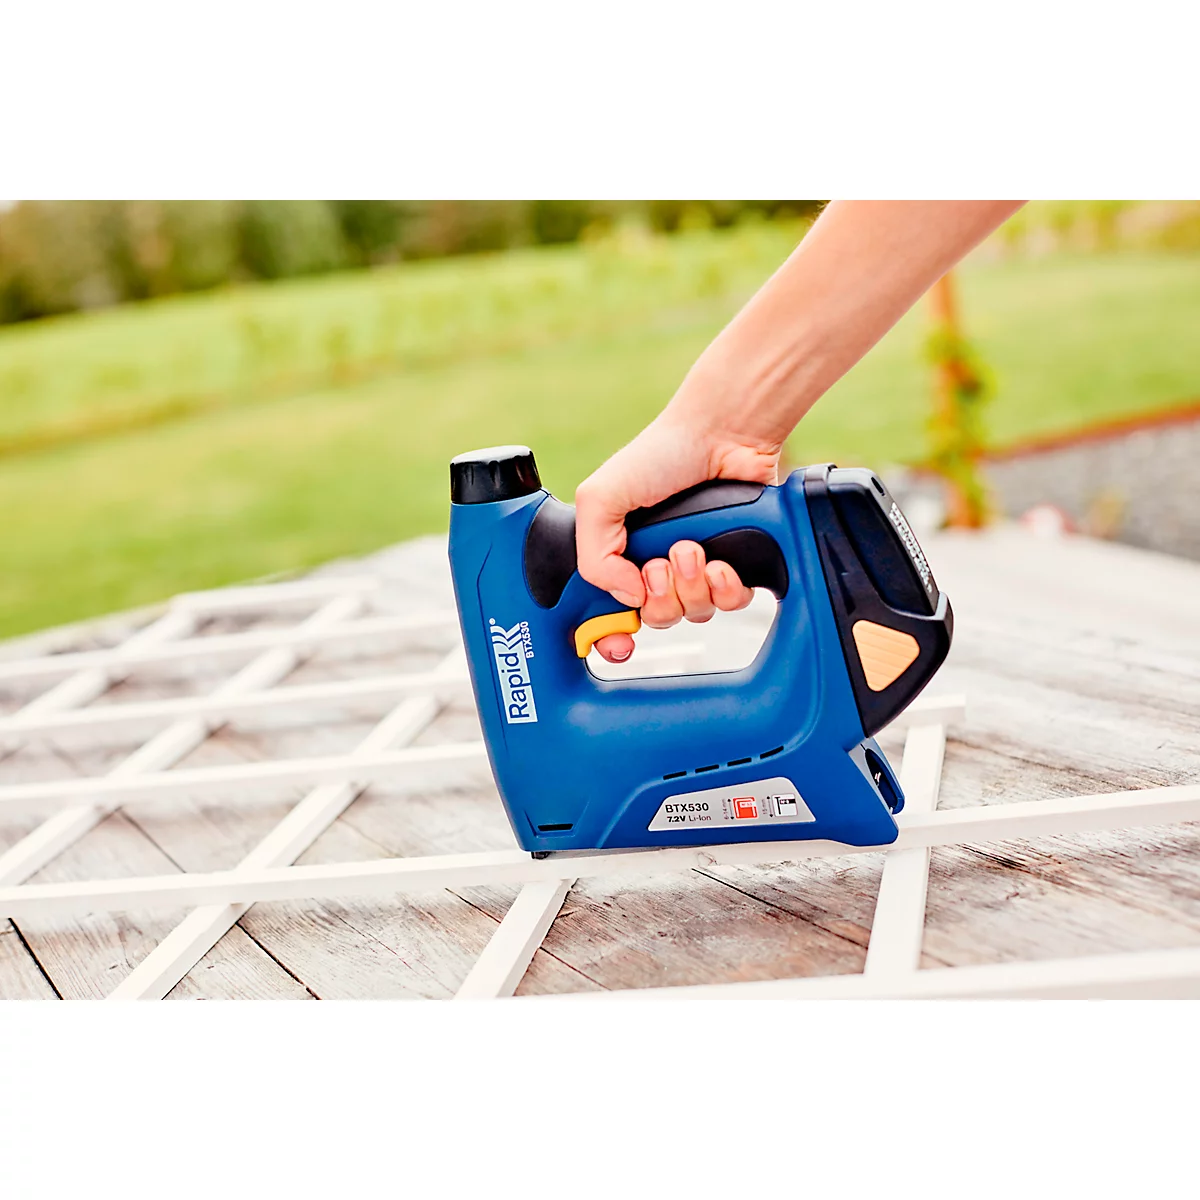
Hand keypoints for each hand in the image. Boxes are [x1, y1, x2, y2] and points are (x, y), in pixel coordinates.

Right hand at [575, 409, 778, 661]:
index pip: (609, 612)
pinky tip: (720, 562)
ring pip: (693, 613)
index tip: (618, 642)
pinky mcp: (735, 565)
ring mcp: (696, 568)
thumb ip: (593, 556)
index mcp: (619, 555)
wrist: (724, 436)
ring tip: (692, 549)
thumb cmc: (662, 455)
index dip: (611, 634)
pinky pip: (731, 604)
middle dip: (659, 597)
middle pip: (655, 618)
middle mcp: (656, 566)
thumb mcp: (600, 498)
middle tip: (660, 564)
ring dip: (692, 586)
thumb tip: (626, 599)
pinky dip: (725, 587)